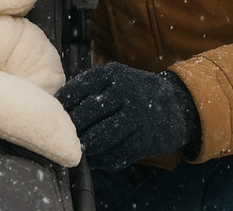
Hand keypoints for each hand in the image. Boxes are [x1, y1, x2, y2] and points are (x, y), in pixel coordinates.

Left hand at [56, 62, 200, 170]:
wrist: (176, 105)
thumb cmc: (135, 92)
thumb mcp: (114, 78)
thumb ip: (88, 88)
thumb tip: (57, 108)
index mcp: (110, 74)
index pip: (75, 92)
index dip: (62, 107)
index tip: (56, 116)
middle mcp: (122, 93)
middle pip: (85, 116)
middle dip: (72, 128)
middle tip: (65, 135)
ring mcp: (134, 118)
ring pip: (98, 138)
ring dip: (85, 146)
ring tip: (79, 147)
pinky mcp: (142, 140)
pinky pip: (113, 154)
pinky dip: (101, 158)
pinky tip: (97, 155)